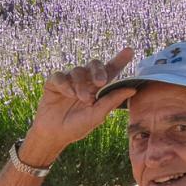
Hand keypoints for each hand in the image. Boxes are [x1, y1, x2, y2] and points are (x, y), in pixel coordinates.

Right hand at [23, 48, 137, 165]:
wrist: (54, 134)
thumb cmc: (77, 127)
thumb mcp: (96, 115)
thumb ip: (112, 101)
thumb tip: (132, 89)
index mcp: (98, 88)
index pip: (110, 70)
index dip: (119, 60)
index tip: (129, 51)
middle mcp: (84, 80)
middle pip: (94, 64)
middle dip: (98, 71)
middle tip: (100, 82)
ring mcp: (69, 80)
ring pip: (77, 71)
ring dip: (81, 85)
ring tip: (81, 98)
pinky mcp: (54, 83)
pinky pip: (60, 76)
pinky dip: (65, 84)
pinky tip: (68, 94)